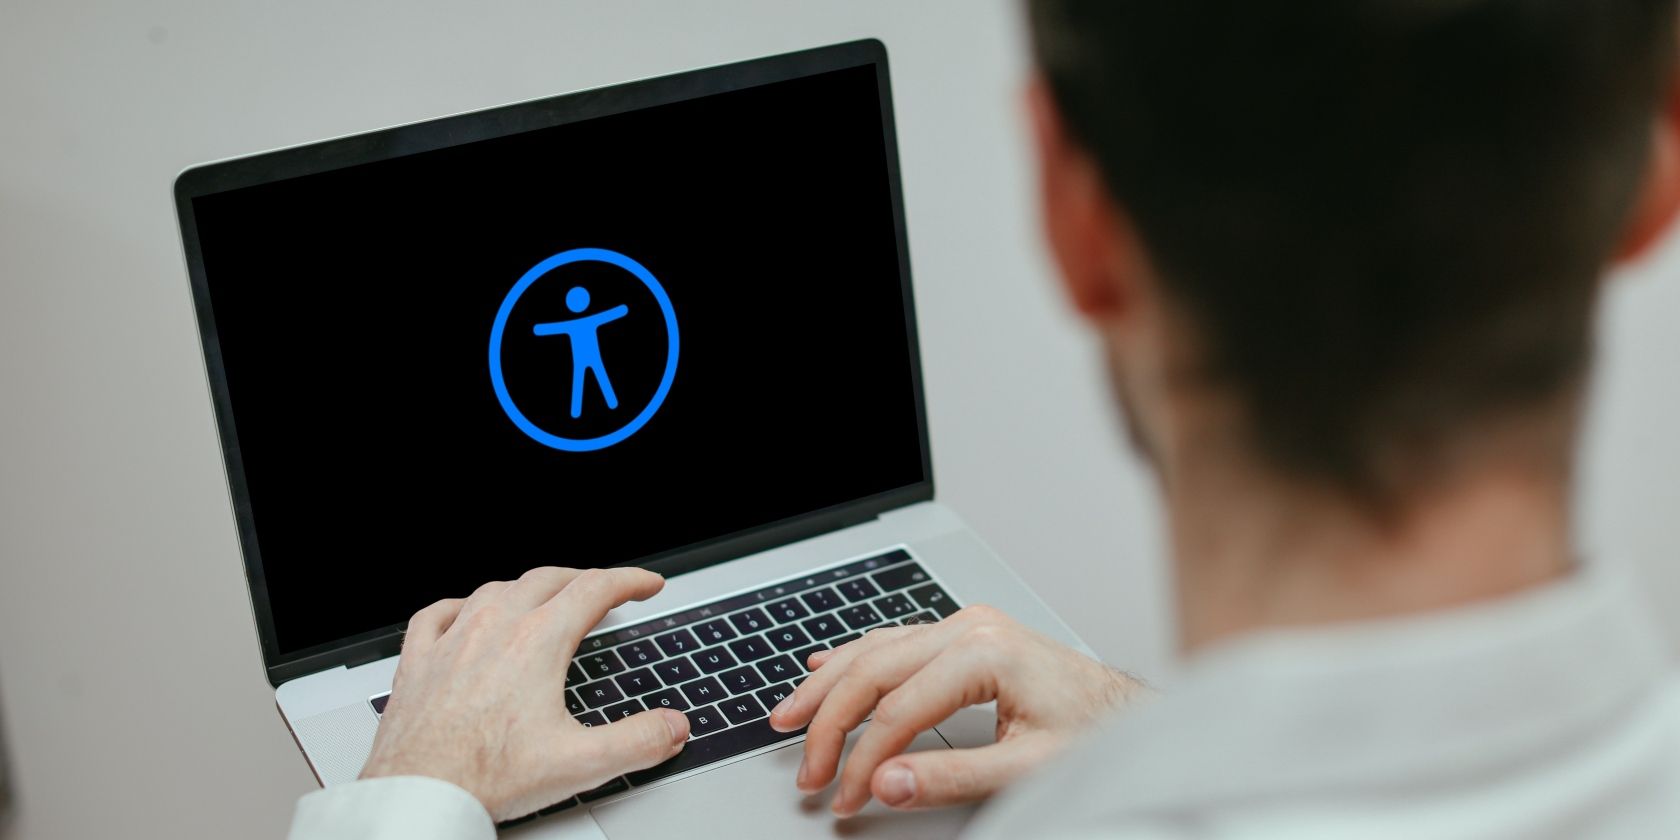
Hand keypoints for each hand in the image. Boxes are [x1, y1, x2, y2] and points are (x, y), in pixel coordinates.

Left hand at [359, 567, 689, 820]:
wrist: (419, 794)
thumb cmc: (485, 777)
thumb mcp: (579, 763)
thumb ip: (637, 741)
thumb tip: (672, 726)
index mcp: (537, 643)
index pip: (595, 590)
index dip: (629, 581)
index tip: (646, 584)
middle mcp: (493, 629)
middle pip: (547, 580)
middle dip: (583, 579)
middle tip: (604, 590)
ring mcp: (451, 641)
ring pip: (495, 589)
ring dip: (527, 588)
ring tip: (543, 599)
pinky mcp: (418, 661)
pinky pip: (436, 614)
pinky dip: (459, 606)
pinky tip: (464, 613)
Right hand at [767, 605, 1142, 815]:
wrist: (1130, 712)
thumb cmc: (1095, 734)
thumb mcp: (1028, 768)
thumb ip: (952, 778)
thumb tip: (886, 784)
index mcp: (986, 653)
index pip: (898, 709)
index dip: (860, 758)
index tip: (842, 796)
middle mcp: (970, 628)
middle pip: (873, 669)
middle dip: (829, 721)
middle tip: (804, 768)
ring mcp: (966, 625)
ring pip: (875, 649)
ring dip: (828, 686)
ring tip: (787, 717)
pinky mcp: (966, 633)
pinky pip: (895, 641)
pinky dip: (854, 659)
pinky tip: (825, 668)